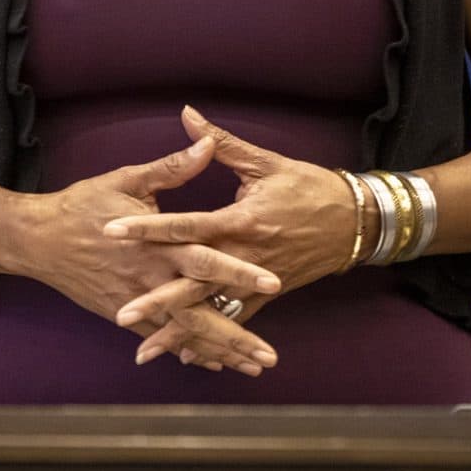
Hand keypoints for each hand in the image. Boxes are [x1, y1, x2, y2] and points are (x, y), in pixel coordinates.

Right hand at [18, 133, 282, 374]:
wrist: (38, 240)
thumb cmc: (84, 205)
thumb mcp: (128, 179)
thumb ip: (173, 167)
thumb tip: (209, 142)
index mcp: (157, 244)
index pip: (207, 260)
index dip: (240, 271)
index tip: (274, 282)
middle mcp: (151, 279)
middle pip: (201, 313)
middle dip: (238, 336)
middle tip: (270, 357)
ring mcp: (136, 303)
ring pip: (185, 333)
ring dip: (220, 351)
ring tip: (254, 368)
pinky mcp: (123, 315)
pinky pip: (162, 337)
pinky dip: (189, 350)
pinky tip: (215, 363)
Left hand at [103, 106, 359, 361]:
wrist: (357, 222)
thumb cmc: (310, 186)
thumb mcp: (265, 162)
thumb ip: (221, 143)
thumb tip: (187, 115)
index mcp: (241, 220)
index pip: (186, 225)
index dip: (147, 227)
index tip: (113, 231)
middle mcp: (246, 256)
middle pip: (194, 281)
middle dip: (157, 299)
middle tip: (121, 313)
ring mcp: (257, 281)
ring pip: (212, 310)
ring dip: (179, 331)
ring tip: (144, 350)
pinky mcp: (268, 295)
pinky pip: (235, 321)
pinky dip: (212, 339)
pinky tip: (187, 356)